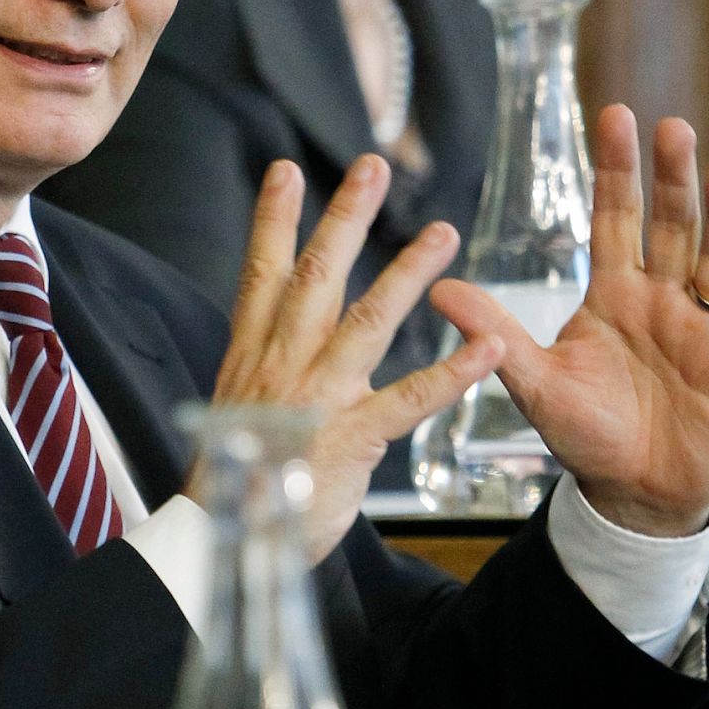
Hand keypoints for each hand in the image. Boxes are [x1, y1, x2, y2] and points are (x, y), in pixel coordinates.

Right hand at [201, 156, 503, 560]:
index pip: (261, 273)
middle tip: (370, 167)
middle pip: (314, 277)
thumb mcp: (238, 408)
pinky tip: (486, 347)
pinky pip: (408, 398)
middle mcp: (282, 364)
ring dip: (408, 274)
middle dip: (343, 218)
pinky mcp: (352, 437)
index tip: (284, 170)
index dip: (272, 219)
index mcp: (253, 355)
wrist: (222, 541)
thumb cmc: (236, 478)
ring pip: (367, 321)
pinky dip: (450, 373)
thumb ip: (265, 367)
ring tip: (444, 234)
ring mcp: (317, 398)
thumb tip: (280, 335)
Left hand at [431, 106, 708, 535]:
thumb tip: (437, 287)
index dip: (616, 170)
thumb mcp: (534, 382)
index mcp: (612, 293)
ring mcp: (702, 332)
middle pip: (670, 228)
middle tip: (673, 128)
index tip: (615, 113)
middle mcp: (661, 299)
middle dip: (671, 180)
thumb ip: (494, 333)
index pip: (614, 218)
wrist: (633, 493)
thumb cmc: (586, 431)